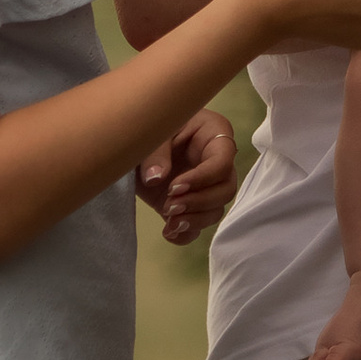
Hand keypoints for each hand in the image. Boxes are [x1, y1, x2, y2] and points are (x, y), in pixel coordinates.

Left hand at [134, 110, 238, 244]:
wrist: (134, 141)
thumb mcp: (151, 132)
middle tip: (170, 206)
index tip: (174, 187)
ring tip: (169, 222)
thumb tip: (156, 179)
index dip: (201, 179)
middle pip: (226, 189)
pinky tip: (168, 232)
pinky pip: (200, 224)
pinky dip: (186, 233)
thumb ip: (155, 153)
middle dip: (199, 202)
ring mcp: (206, 184)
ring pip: (216, 209)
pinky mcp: (193, 203)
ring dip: (194, 220)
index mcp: (213, 133)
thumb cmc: (151, 126)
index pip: (222, 162)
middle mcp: (216, 160)